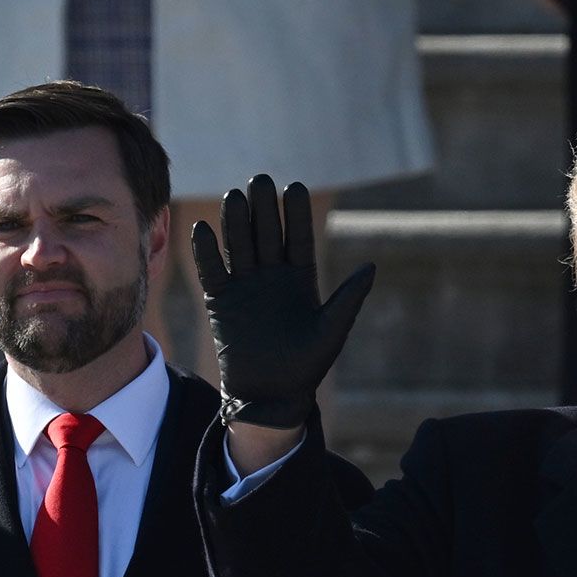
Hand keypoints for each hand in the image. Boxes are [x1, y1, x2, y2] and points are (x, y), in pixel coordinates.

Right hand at [190, 174, 376, 432]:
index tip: (295, 187)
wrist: (271, 396)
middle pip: (265, 233)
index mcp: (301, 277)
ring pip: (239, 245)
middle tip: (260, 180)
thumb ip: (348, 299)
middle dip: (263, 207)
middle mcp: (272, 275)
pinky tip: (204, 228)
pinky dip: (206, 252)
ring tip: (234, 196)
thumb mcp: (332, 332)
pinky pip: (212, 271)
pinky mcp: (220, 301)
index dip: (296, 213)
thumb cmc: (306, 367)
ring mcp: (245, 285)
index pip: (297, 237)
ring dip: (236, 222)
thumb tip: (372, 267)